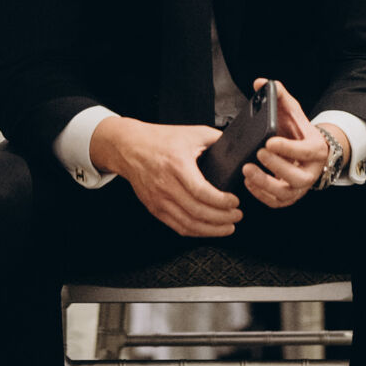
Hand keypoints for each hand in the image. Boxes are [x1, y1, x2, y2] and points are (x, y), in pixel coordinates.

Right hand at [91, 115, 240, 236]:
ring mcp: (159, 200)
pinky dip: (195, 232)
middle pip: (197, 212)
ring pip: (188, 224)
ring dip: (211, 230)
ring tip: (227, 227)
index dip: (221, 201)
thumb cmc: (159, 140)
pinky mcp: (155, 208)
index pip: (202, 192)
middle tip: (237, 216)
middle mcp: (166, 185)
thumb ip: (215, 139)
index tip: (235, 201)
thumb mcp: (191, 133)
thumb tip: (236, 147)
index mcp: (177, 166)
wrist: (129, 147)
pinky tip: (208, 229)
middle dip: (222, 218)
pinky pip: (177, 226)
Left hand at [243, 81, 331, 207]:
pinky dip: (261, 194)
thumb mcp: (292, 111)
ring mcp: (300, 187)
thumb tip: (260, 83)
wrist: (307, 152)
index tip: (269, 141)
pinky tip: (248, 181)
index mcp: (316, 149)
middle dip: (276, 166)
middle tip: (258, 153)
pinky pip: (275, 202)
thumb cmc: (298, 132)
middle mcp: (311, 172)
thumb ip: (279, 96)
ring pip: (286, 193)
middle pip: (297, 177)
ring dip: (265, 183)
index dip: (287, 148)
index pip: (305, 151)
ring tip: (247, 170)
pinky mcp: (289, 197)